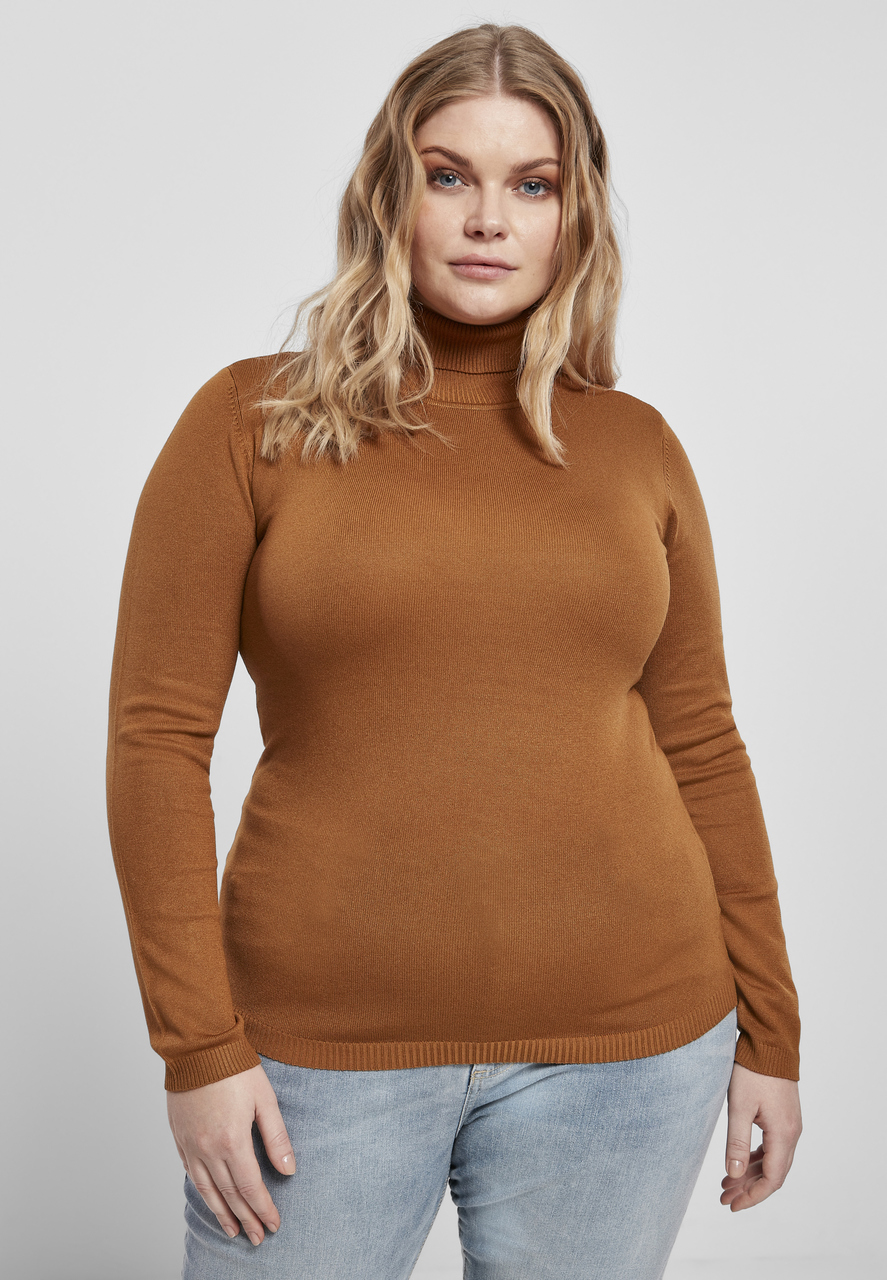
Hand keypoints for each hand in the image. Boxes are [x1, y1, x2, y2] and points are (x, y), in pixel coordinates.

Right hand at [167, 1062, 295, 1244]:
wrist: (198, 1047)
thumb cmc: (234, 1067)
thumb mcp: (265, 1099)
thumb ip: (277, 1138)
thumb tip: (289, 1170)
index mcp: (232, 1141)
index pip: (251, 1187)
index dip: (263, 1208)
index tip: (274, 1224)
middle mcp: (208, 1149)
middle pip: (230, 1194)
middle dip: (246, 1218)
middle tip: (258, 1237)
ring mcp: (191, 1145)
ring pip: (207, 1190)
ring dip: (222, 1213)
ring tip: (234, 1231)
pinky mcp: (179, 1137)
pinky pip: (190, 1173)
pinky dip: (203, 1191)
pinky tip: (211, 1199)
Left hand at [721, 1061, 801, 1210]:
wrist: (768, 1042)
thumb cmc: (752, 1070)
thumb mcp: (739, 1106)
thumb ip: (736, 1141)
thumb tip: (733, 1175)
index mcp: (783, 1134)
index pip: (772, 1179)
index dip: (753, 1196)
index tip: (733, 1205)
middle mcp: (791, 1133)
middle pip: (772, 1173)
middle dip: (748, 1188)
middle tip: (724, 1198)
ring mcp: (789, 1124)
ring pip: (772, 1160)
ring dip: (750, 1174)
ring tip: (726, 1183)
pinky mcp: (783, 1116)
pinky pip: (772, 1146)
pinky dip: (755, 1158)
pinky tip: (739, 1161)